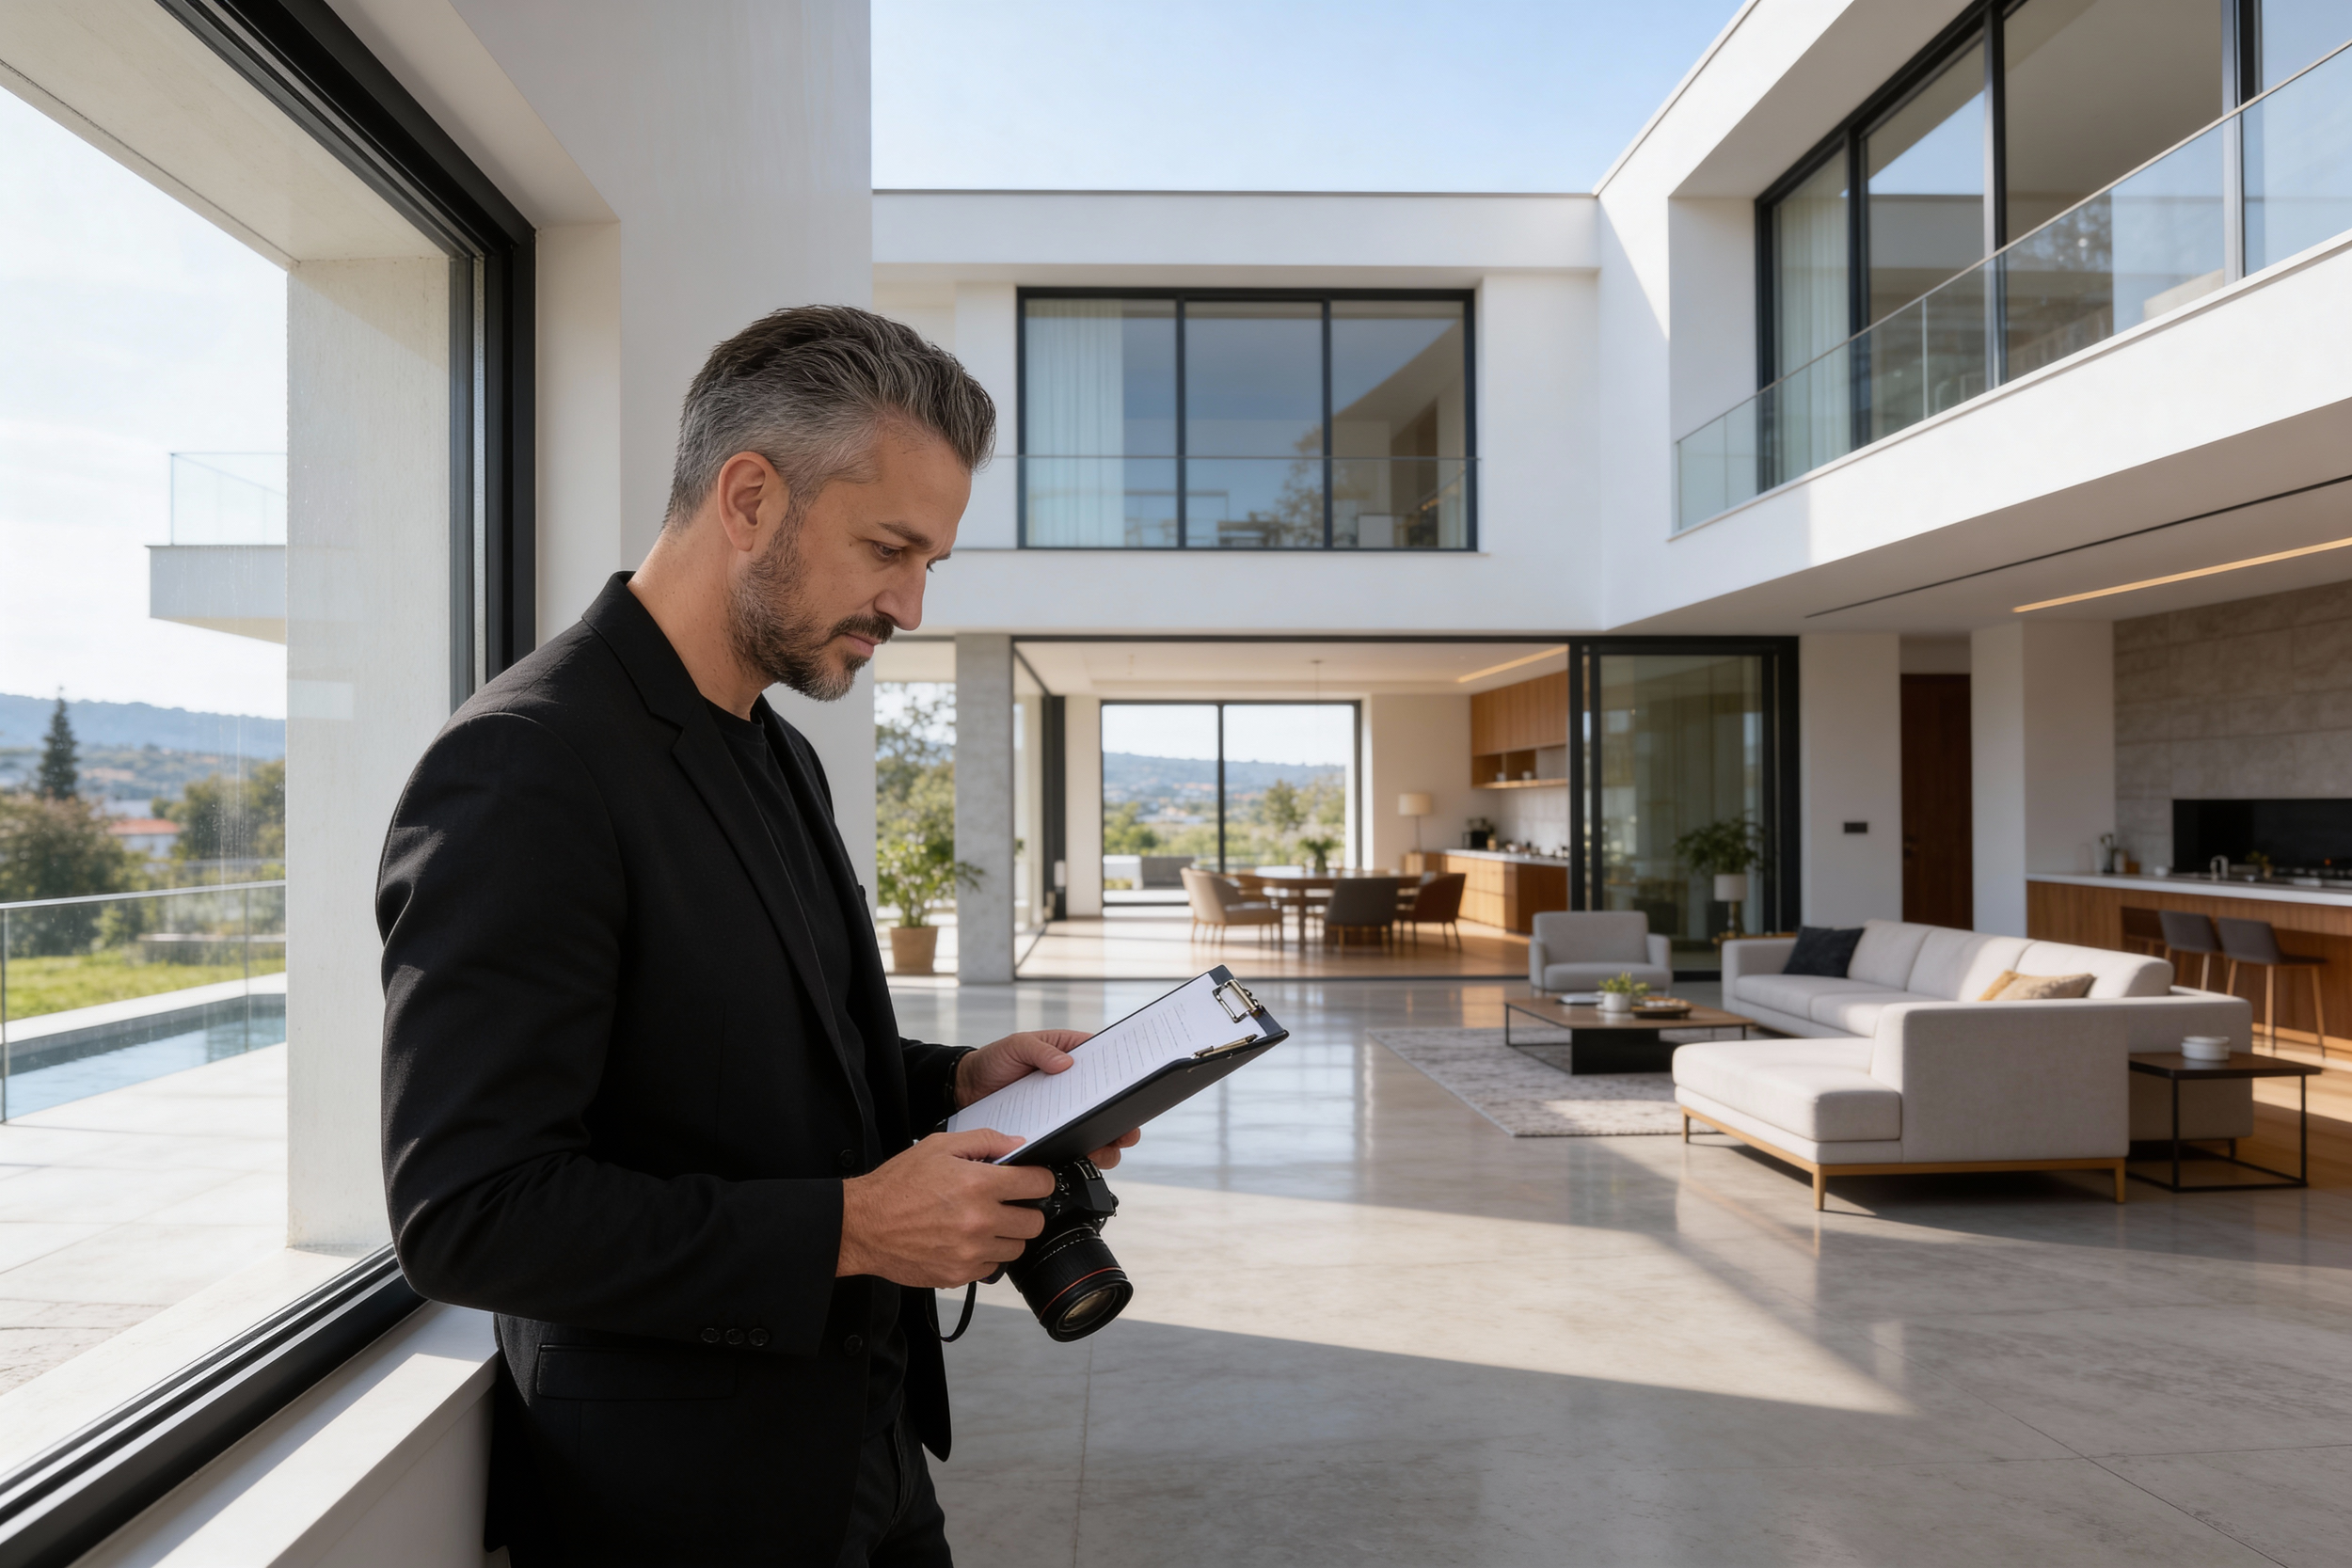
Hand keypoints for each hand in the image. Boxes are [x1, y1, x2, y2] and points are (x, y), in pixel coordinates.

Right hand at [838, 1130, 1055, 1286]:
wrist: (863, 1226)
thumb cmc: (897, 1186)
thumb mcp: (939, 1147)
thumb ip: (985, 1141)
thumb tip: (1018, 1144)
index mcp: (978, 1184)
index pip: (1038, 1184)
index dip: (1040, 1179)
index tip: (1034, 1181)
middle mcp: (979, 1220)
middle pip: (1034, 1221)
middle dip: (1026, 1209)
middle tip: (1009, 1203)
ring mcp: (971, 1252)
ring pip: (1016, 1247)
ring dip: (1006, 1234)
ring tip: (983, 1222)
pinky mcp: (959, 1274)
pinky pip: (992, 1268)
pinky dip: (985, 1255)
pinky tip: (966, 1241)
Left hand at [954, 1030, 1143, 1168]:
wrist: (966, 1089)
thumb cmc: (995, 1060)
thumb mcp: (1016, 1045)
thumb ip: (1040, 1049)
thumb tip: (1066, 1063)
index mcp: (1073, 1059)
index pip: (1107, 1069)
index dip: (1123, 1082)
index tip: (1131, 1094)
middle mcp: (1074, 1090)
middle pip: (1109, 1108)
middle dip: (1122, 1122)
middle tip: (1125, 1132)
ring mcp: (1063, 1115)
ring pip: (1096, 1133)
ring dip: (1105, 1144)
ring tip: (1103, 1149)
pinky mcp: (1050, 1136)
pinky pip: (1070, 1148)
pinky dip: (1078, 1155)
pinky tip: (1078, 1159)